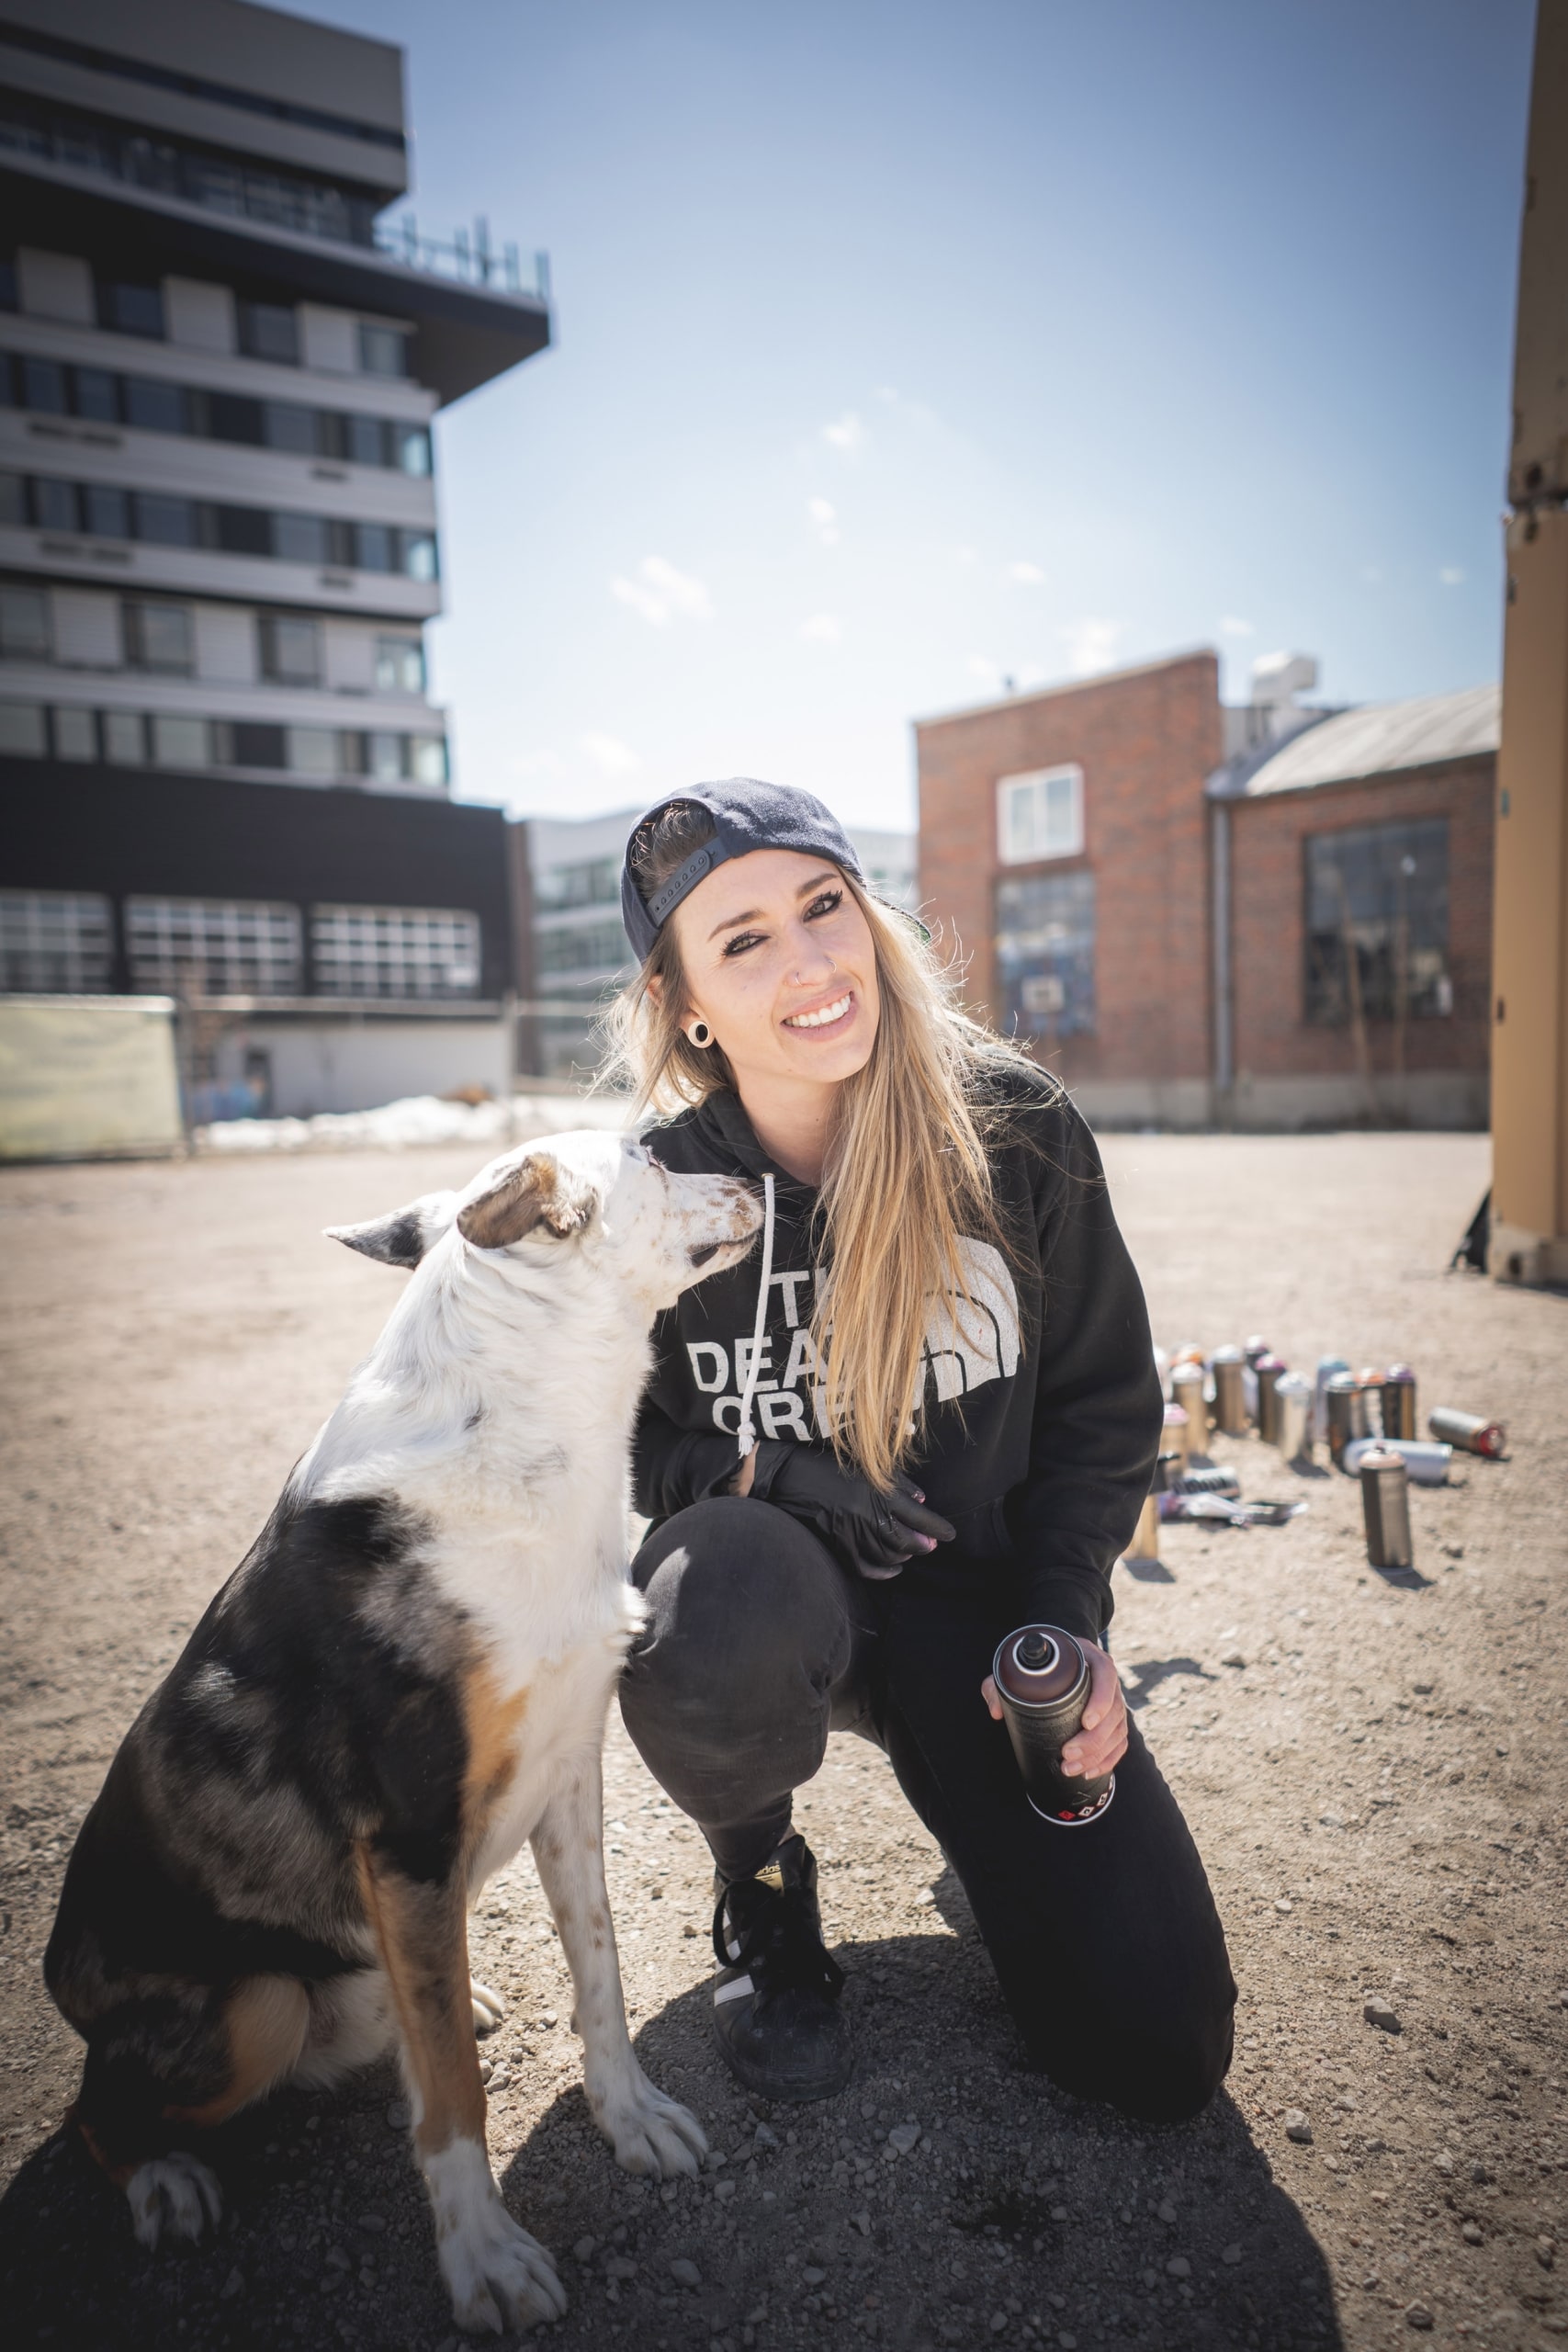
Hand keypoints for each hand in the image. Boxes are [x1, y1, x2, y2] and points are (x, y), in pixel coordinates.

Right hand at [746, 1440, 955, 1578]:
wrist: (788, 1474)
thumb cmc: (829, 1464)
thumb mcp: (868, 1464)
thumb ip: (898, 1483)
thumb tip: (922, 1500)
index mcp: (879, 1491)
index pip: (918, 1516)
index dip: (937, 1528)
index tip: (950, 1535)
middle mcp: (868, 1513)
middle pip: (905, 1540)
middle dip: (923, 1545)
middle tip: (931, 1545)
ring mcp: (851, 1531)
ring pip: (887, 1555)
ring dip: (904, 1557)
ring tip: (911, 1551)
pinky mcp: (836, 1543)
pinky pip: (864, 1566)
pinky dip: (882, 1572)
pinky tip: (892, 1570)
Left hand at [981, 1638, 1128, 1778]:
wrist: (1055, 1659)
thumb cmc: (1039, 1664)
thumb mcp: (1020, 1666)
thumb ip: (1000, 1684)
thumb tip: (996, 1711)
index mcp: (1090, 1659)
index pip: (1106, 1676)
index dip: (1101, 1701)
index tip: (1085, 1723)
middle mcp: (1108, 1680)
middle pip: (1113, 1712)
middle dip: (1092, 1740)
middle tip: (1067, 1754)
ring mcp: (1114, 1701)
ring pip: (1117, 1731)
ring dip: (1097, 1755)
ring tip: (1070, 1768)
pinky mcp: (1113, 1720)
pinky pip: (1120, 1743)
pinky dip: (1107, 1760)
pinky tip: (1089, 1771)